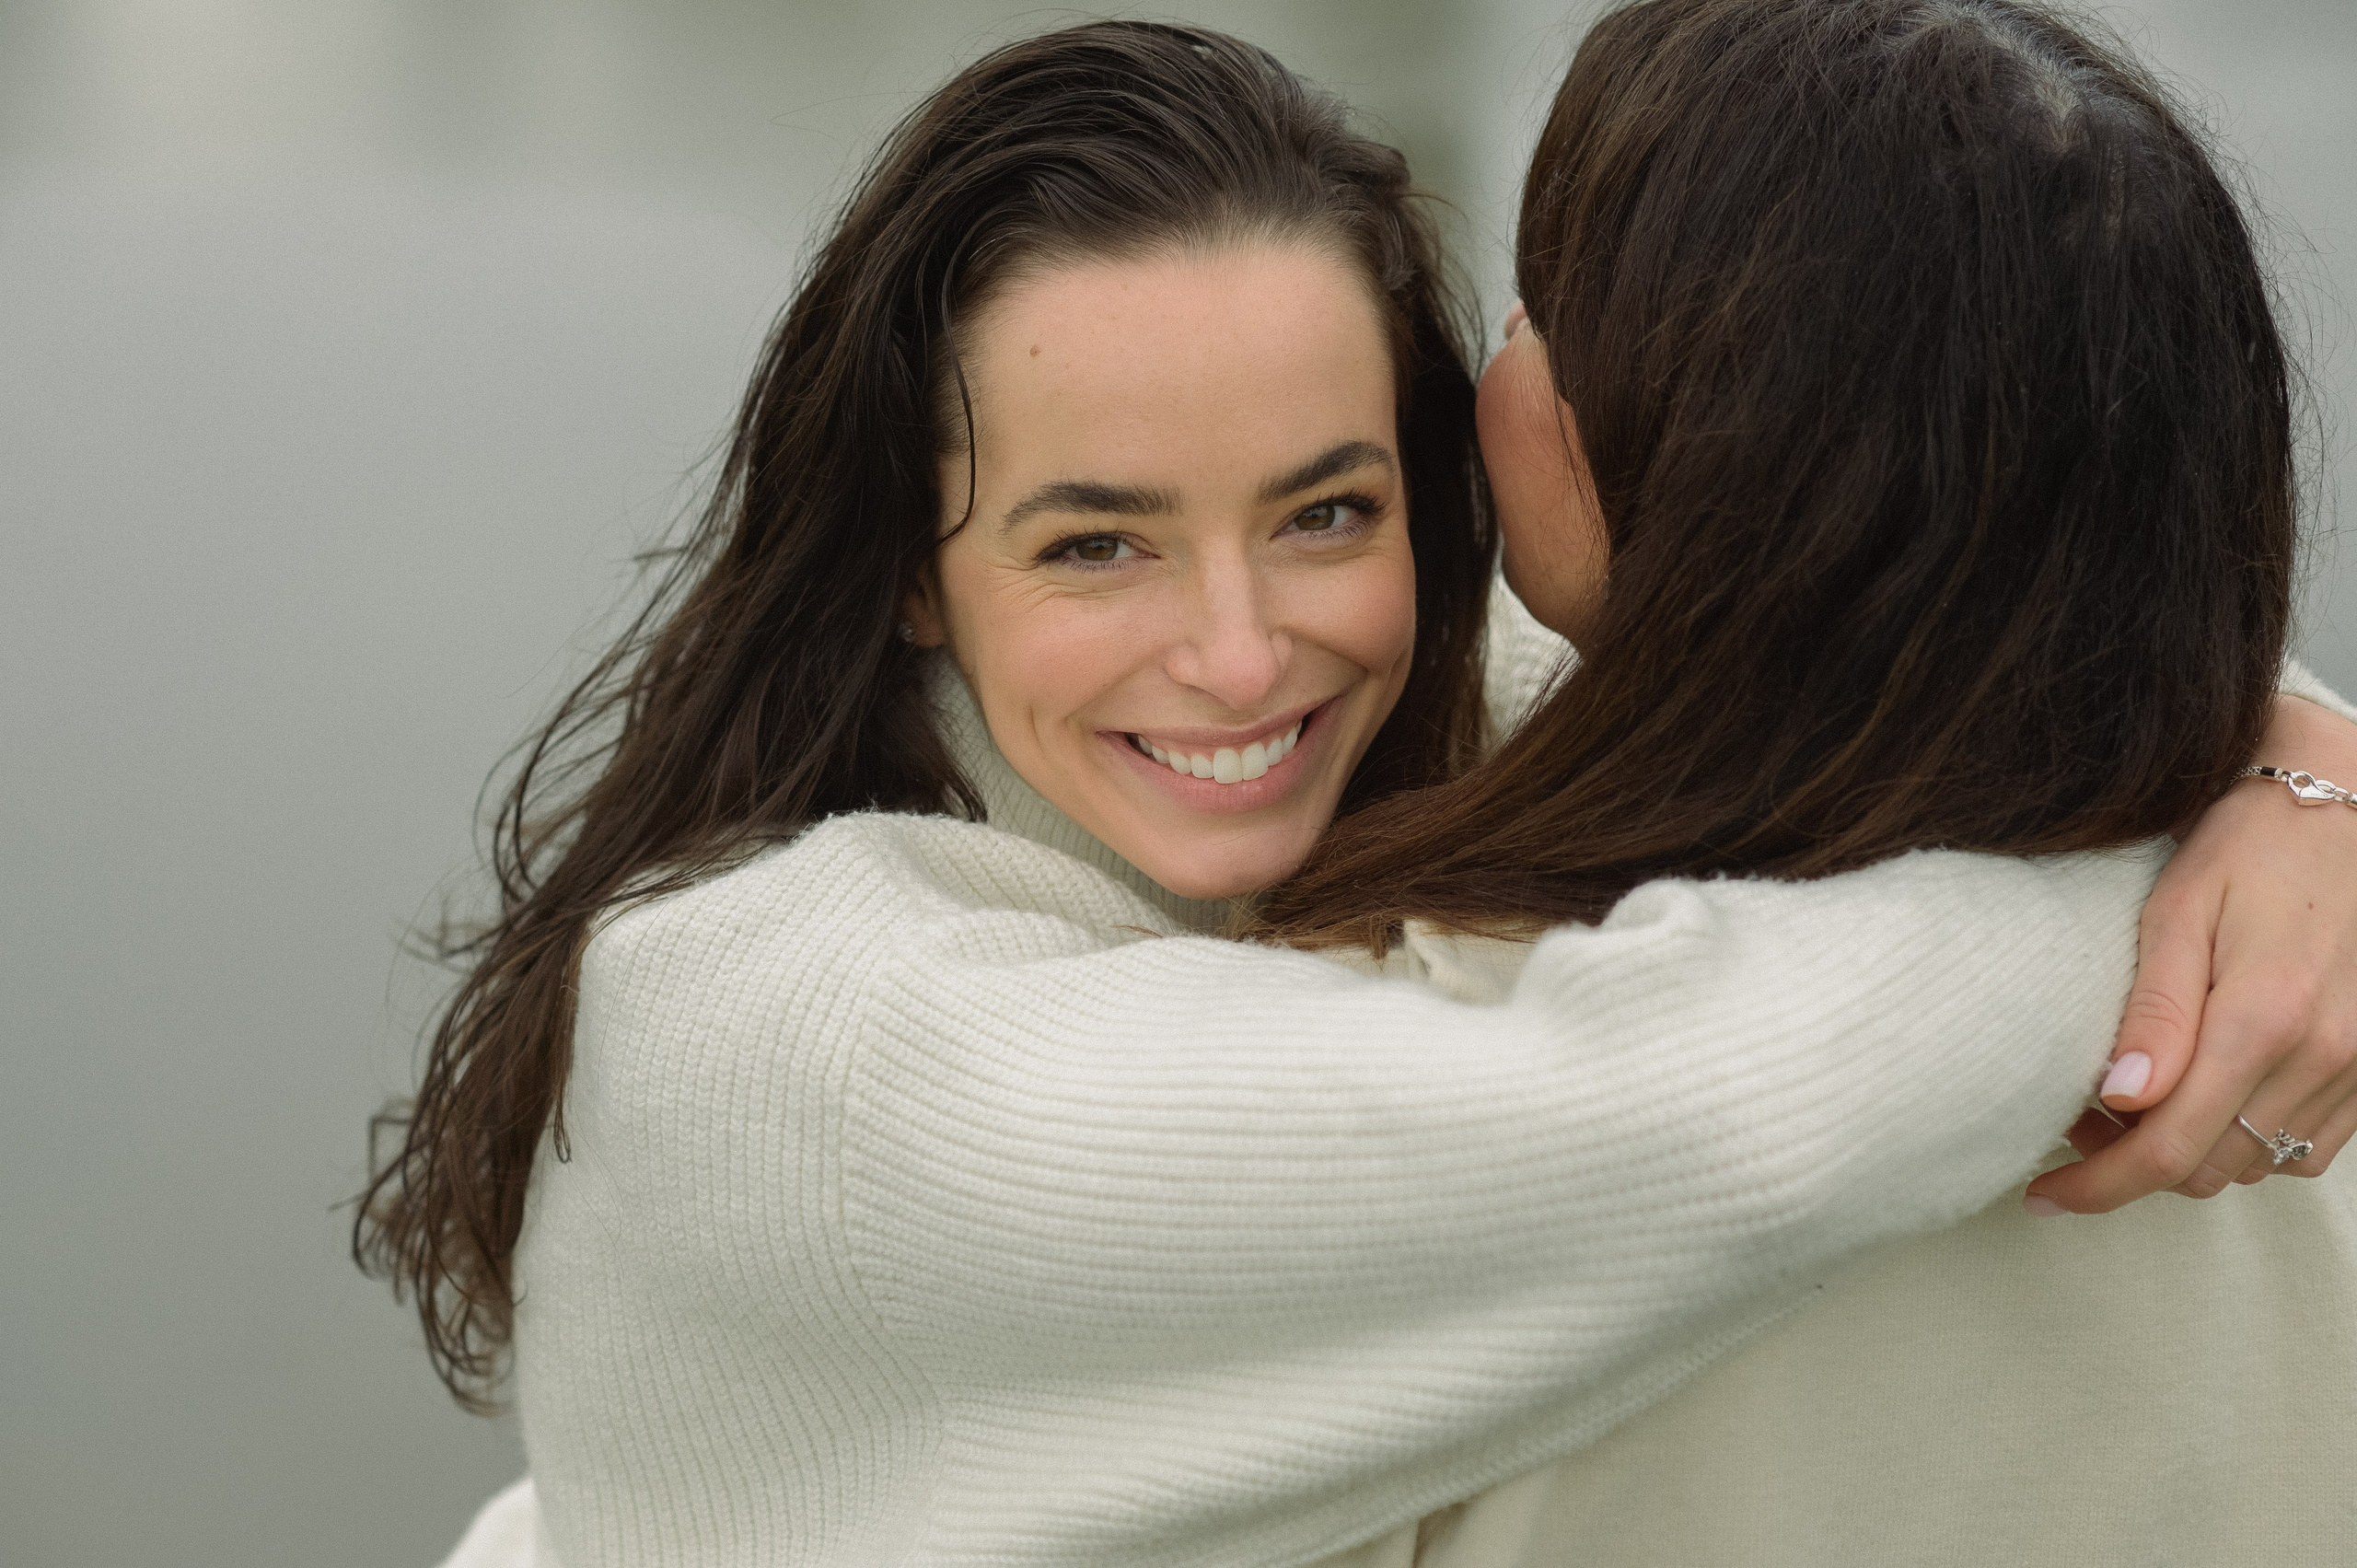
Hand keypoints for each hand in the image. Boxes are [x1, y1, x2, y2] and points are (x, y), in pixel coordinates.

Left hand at [2026, 691, 2356, 1213]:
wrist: (2351, 804)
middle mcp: (2322, 1056)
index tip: (2044, 1195)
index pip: (2169, 1150)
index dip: (2099, 1186)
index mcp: (2262, 1018)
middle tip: (2078, 1120)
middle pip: (2210, 1169)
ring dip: (2192, 1153)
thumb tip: (2118, 1098)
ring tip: (2136, 1103)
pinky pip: (2310, 1148)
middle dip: (2134, 1164)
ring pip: (2259, 1165)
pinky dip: (2251, 1140)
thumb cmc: (2253, 844)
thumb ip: (2155, 1010)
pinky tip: (2210, 1094)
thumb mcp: (2180, 908)